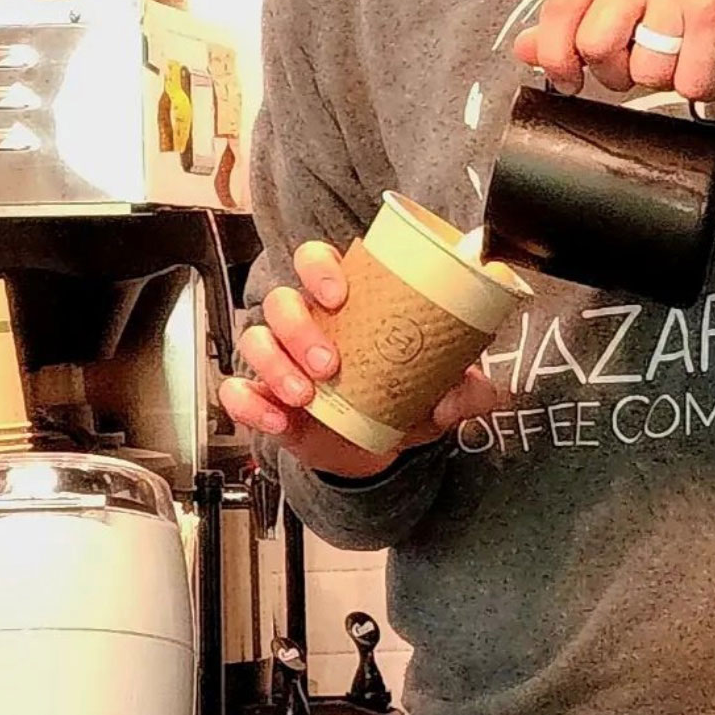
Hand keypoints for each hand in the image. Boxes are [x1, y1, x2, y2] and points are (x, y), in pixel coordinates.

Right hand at [219, 241, 506, 478]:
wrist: (375, 452)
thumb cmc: (398, 400)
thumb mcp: (437, 394)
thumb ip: (464, 390)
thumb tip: (478, 394)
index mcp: (346, 305)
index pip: (317, 262)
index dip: (320, 268)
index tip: (339, 293)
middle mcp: (306, 325)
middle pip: (282, 301)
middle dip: (299, 327)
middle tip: (329, 363)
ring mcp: (280, 361)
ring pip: (256, 340)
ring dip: (276, 366)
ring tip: (306, 395)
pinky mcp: (264, 399)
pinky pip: (237, 392)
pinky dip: (249, 405)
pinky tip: (277, 420)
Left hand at [514, 0, 714, 103]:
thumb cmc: (700, 5)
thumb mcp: (631, 4)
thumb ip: (578, 23)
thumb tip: (525, 49)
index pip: (560, 6)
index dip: (554, 53)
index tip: (566, 80)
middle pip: (596, 44)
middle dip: (618, 73)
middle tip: (646, 62)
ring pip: (643, 69)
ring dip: (666, 79)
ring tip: (687, 56)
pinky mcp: (712, 14)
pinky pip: (686, 80)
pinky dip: (701, 85)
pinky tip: (712, 62)